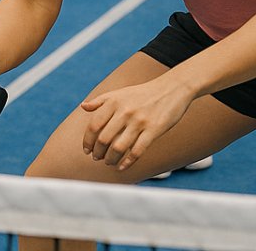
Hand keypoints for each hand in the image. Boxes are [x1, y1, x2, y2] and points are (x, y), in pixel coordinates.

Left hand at [79, 75, 193, 172]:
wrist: (172, 89)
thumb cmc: (143, 93)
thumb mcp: (120, 93)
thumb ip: (101, 101)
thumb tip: (83, 107)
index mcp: (114, 102)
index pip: (94, 125)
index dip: (87, 140)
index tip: (86, 150)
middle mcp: (124, 111)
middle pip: (104, 138)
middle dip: (97, 152)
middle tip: (96, 158)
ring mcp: (139, 121)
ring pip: (118, 147)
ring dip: (110, 159)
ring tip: (108, 162)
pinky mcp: (154, 130)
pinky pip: (137, 151)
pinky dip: (127, 162)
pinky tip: (122, 167)